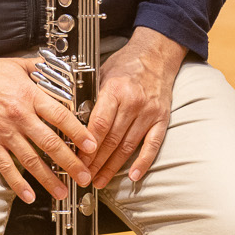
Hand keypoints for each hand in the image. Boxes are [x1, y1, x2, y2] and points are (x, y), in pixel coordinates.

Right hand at [0, 48, 96, 202]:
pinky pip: (5, 166)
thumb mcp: (19, 64)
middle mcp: (18, 115)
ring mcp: (3, 130)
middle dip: (70, 162)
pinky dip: (17, 183)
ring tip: (62, 191)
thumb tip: (64, 70)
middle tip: (84, 176)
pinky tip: (28, 194)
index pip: (60, 116)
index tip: (91, 145)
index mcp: (29, 95)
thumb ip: (43, 70)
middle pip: (49, 142)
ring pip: (30, 159)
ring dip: (48, 178)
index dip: (78, 132)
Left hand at [85, 27, 185, 188]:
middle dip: (95, 162)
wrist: (156, 55)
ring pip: (128, 146)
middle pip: (111, 139)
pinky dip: (143, 162)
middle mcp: (133, 102)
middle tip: (84, 177)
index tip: (77, 160)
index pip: (99, 124)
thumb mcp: (102, 73)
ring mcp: (149, 112)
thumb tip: (72, 120)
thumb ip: (91, 96)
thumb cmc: (126, 64)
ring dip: (113, 166)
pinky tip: (133, 176)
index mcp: (115, 90)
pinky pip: (152, 145)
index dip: (87, 145)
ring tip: (100, 180)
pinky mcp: (161, 119)